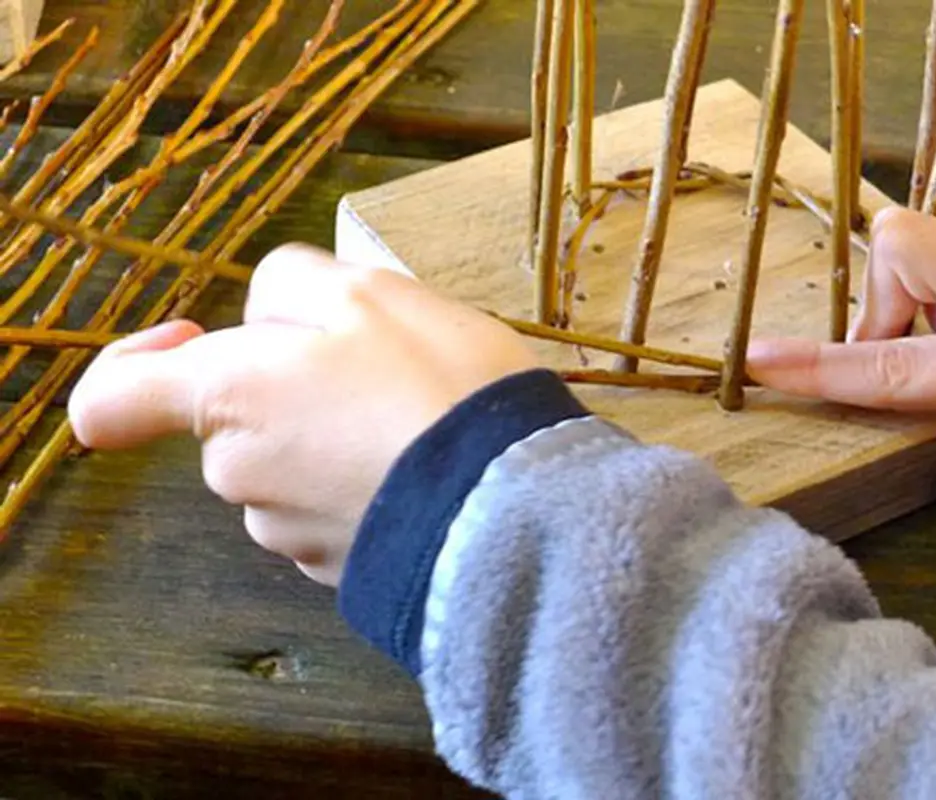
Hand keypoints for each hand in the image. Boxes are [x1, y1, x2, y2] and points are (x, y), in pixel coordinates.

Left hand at [67, 244, 537, 584]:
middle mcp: (238, 475)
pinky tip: (423, 466)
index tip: (194, 336)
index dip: (136, 362)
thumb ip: (288, 285)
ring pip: (290, 463)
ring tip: (416, 417)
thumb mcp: (368, 291)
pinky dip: (363, 484)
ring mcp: (287, 535)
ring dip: (333, 434)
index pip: (110, 402)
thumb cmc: (436, 386)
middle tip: (382, 365)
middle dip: (291, 385)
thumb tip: (265, 321)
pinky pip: (332, 509)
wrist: (511, 508)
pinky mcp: (336, 572)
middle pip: (236, 417)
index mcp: (227, 398)